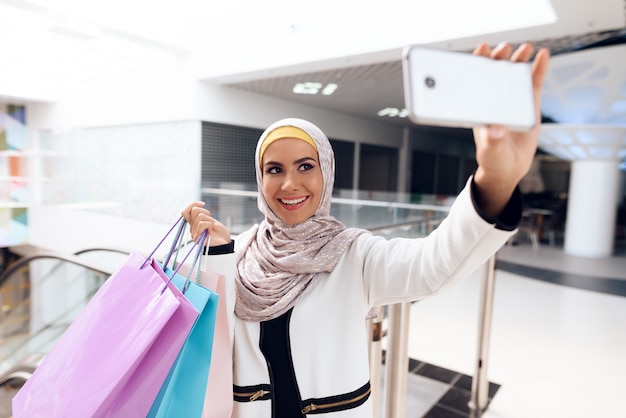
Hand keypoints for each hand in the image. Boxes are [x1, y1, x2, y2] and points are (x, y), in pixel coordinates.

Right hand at [181, 202, 230, 246]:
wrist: (225, 243)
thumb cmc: (219, 232)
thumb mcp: (210, 219)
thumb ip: (202, 214)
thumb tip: (198, 204)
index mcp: (193, 223)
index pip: (184, 212)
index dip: (193, 204)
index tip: (203, 204)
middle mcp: (192, 228)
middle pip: (194, 211)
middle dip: (206, 212)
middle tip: (211, 221)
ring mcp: (194, 234)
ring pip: (199, 217)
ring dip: (209, 220)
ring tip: (212, 227)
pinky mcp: (198, 238)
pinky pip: (201, 224)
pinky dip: (209, 225)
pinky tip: (210, 231)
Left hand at [472, 42, 550, 216]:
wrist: (509, 167)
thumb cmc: (493, 158)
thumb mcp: (491, 151)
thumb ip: (493, 141)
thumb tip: (497, 130)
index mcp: (480, 107)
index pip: (475, 81)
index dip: (477, 63)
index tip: (480, 51)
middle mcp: (494, 99)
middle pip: (495, 72)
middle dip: (498, 58)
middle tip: (503, 49)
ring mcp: (512, 100)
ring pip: (515, 74)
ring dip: (518, 59)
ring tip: (524, 48)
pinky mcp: (528, 104)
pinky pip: (533, 83)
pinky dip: (539, 69)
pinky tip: (543, 55)